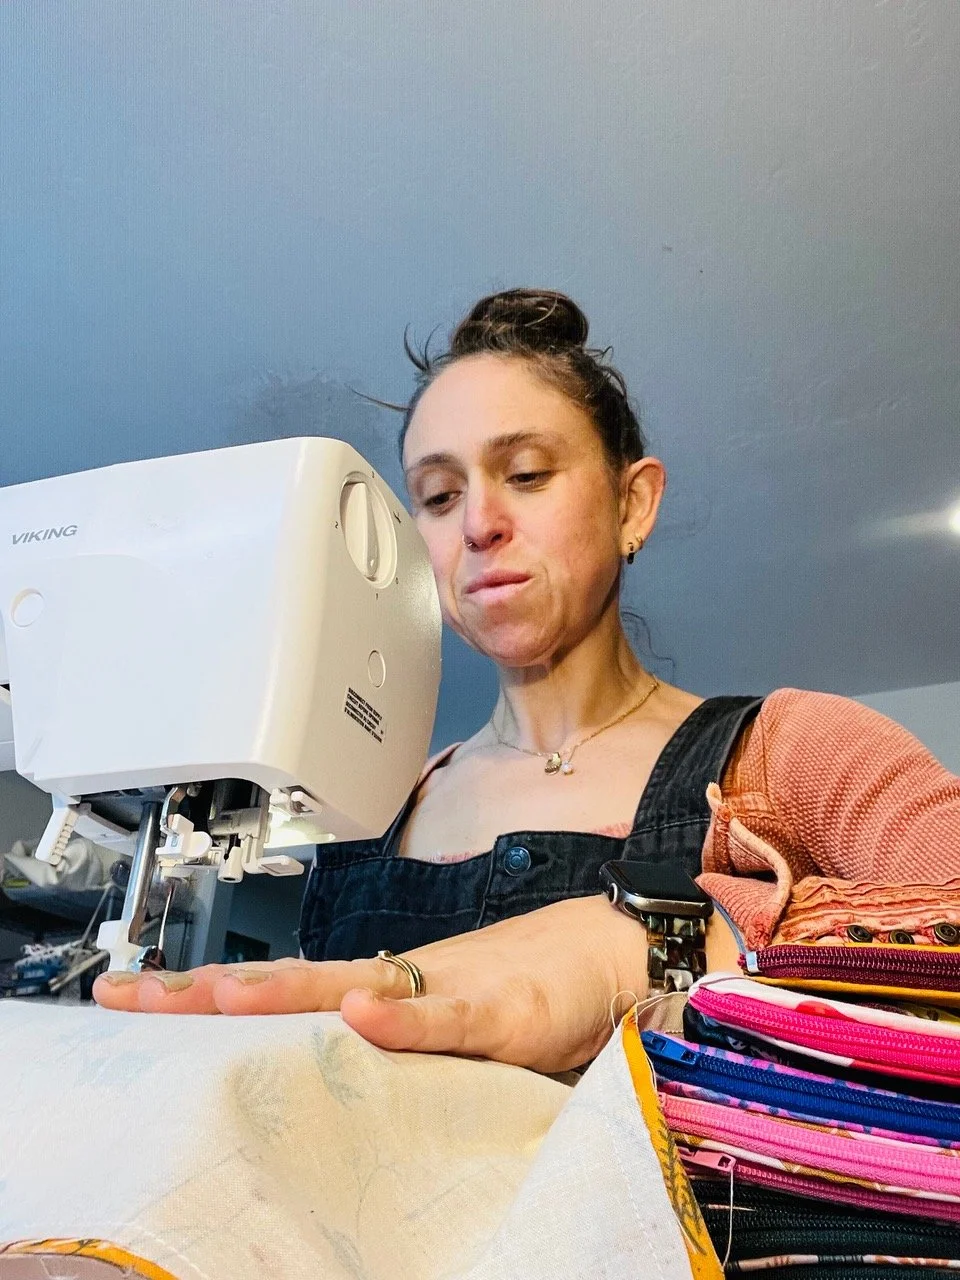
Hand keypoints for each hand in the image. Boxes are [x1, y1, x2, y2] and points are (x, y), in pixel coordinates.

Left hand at [93, 895, 737, 1072]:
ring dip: (279, 995)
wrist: (613, 947)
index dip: (204, 998)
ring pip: (351, 992)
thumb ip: (395, 1045)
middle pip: (286, 987)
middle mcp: (402, 981)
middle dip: (202, 994)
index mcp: (384, 988)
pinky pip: (446, 1017)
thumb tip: (327, 1068)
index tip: (133, 997)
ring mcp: (449, 990)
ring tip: (210, 998)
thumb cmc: (533, 987)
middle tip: (125, 997)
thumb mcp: (452, 1029)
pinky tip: (363, 1015)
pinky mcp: (504, 1011)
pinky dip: (405, 1016)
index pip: (277, 995)